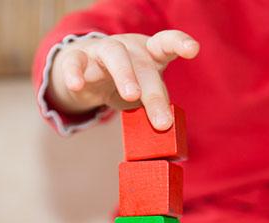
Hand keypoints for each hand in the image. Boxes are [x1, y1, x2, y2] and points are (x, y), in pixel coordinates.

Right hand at [46, 30, 199, 129]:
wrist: (86, 75)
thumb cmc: (124, 83)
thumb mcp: (143, 93)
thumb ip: (156, 106)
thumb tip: (168, 131)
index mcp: (150, 54)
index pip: (166, 44)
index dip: (179, 44)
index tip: (192, 50)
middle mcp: (129, 48)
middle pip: (144, 65)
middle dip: (154, 93)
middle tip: (162, 122)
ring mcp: (102, 49)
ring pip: (114, 54)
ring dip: (124, 74)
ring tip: (131, 96)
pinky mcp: (77, 57)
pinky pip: (75, 61)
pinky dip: (75, 73)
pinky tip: (77, 85)